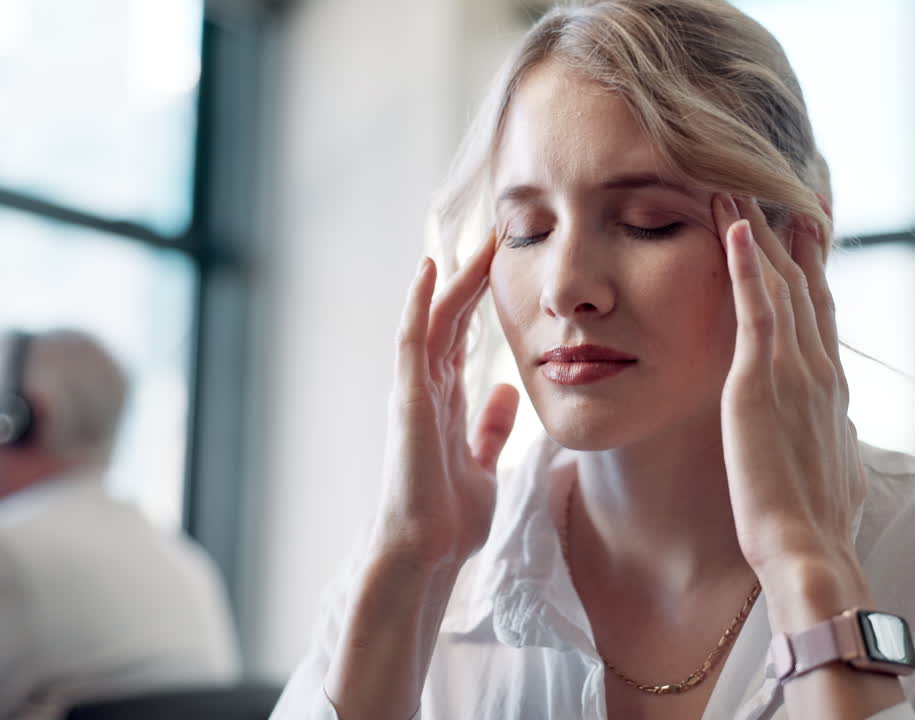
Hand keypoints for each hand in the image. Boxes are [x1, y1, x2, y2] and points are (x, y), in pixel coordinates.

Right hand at [372, 230, 519, 569]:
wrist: (425, 552)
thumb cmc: (449, 518)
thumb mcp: (483, 464)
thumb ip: (490, 429)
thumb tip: (506, 392)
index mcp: (445, 403)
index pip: (464, 339)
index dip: (483, 303)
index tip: (507, 268)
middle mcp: (427, 390)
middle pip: (452, 320)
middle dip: (475, 280)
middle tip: (499, 237)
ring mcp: (413, 391)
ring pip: (435, 320)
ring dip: (457, 280)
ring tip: (480, 240)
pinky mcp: (405, 397)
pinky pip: (412, 340)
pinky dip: (419, 303)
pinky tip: (431, 268)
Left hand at [711, 194, 867, 589]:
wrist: (811, 549)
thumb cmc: (819, 524)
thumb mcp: (840, 473)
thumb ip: (842, 444)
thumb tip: (850, 438)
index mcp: (832, 389)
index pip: (821, 313)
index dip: (811, 268)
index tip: (803, 230)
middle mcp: (820, 368)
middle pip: (803, 284)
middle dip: (785, 233)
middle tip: (771, 186)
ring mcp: (794, 370)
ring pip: (776, 283)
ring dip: (756, 231)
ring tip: (733, 187)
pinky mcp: (763, 381)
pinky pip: (756, 309)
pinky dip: (747, 265)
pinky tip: (735, 227)